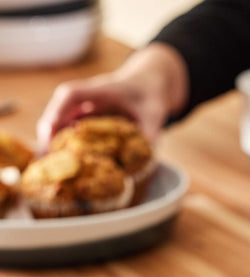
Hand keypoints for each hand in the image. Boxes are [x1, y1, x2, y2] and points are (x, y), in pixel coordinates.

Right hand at [37, 43, 187, 152]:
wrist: (148, 86)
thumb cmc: (149, 98)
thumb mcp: (154, 115)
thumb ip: (150, 134)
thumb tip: (145, 160)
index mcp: (101, 90)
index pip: (72, 95)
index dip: (59, 111)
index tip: (51, 129)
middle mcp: (86, 98)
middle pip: (58, 112)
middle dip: (49, 135)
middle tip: (46, 160)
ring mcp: (82, 108)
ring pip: (58, 123)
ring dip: (53, 144)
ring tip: (50, 168)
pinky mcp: (84, 119)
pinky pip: (67, 131)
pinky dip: (63, 147)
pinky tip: (64, 166)